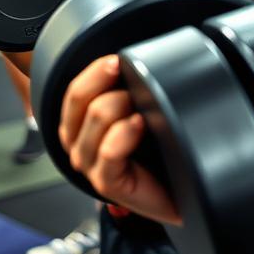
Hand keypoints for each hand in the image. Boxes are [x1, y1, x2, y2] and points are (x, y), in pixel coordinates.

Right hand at [59, 55, 180, 224]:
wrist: (179, 192)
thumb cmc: (159, 150)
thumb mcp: (140, 111)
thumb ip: (128, 89)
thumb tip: (129, 61)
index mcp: (80, 125)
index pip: (74, 90)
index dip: (96, 71)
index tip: (118, 61)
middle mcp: (79, 144)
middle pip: (82, 99)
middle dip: (113, 86)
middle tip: (139, 92)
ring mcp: (90, 165)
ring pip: (97, 116)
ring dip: (125, 106)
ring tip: (145, 114)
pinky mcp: (106, 183)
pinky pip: (108, 150)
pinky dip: (125, 132)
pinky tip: (140, 125)